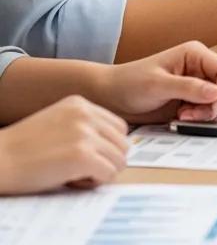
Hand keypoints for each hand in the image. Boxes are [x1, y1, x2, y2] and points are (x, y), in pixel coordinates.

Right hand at [0, 97, 126, 193]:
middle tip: (85, 171)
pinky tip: (75, 182)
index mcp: (81, 104)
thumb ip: (82, 125)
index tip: (90, 157)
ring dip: (103, 172)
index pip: (118, 127)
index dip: (108, 147)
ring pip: (120, 159)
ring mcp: (85, 134)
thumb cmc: (22, 149)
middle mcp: (86, 115)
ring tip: (78, 176)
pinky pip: (109, 173)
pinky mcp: (82, 156)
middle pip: (122, 142)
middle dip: (108, 160)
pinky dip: (96, 182)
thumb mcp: (57, 122)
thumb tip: (110, 144)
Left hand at [97, 41, 216, 124]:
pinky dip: (201, 119)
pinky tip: (180, 119)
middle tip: (192, 116)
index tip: (213, 107)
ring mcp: (198, 85)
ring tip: (183, 118)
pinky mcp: (192, 101)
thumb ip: (188, 88)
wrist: (111, 98)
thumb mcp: (157, 85)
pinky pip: (209, 111)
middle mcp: (201, 68)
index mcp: (196, 54)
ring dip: (208, 113)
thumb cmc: (130, 83)